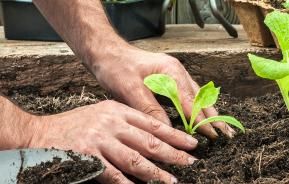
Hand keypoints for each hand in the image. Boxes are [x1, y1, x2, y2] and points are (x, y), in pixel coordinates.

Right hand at [30, 100, 197, 183]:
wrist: (41, 132)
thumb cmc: (75, 124)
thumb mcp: (102, 114)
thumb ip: (124, 122)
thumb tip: (151, 137)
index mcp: (117, 110)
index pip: (152, 123)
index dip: (174, 134)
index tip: (191, 143)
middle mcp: (111, 123)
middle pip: (148, 141)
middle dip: (172, 153)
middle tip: (191, 162)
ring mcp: (99, 139)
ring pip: (135, 159)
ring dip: (156, 172)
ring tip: (172, 180)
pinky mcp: (87, 157)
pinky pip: (113, 175)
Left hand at [94, 48, 235, 138]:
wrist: (107, 52)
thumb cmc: (116, 67)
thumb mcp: (130, 89)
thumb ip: (150, 109)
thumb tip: (168, 130)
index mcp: (171, 72)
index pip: (191, 102)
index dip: (201, 121)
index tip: (213, 136)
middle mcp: (176, 72)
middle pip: (199, 98)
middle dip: (213, 117)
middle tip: (226, 134)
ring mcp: (173, 74)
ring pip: (196, 96)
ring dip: (207, 112)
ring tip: (219, 128)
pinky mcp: (168, 78)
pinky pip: (187, 94)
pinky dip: (195, 107)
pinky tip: (199, 115)